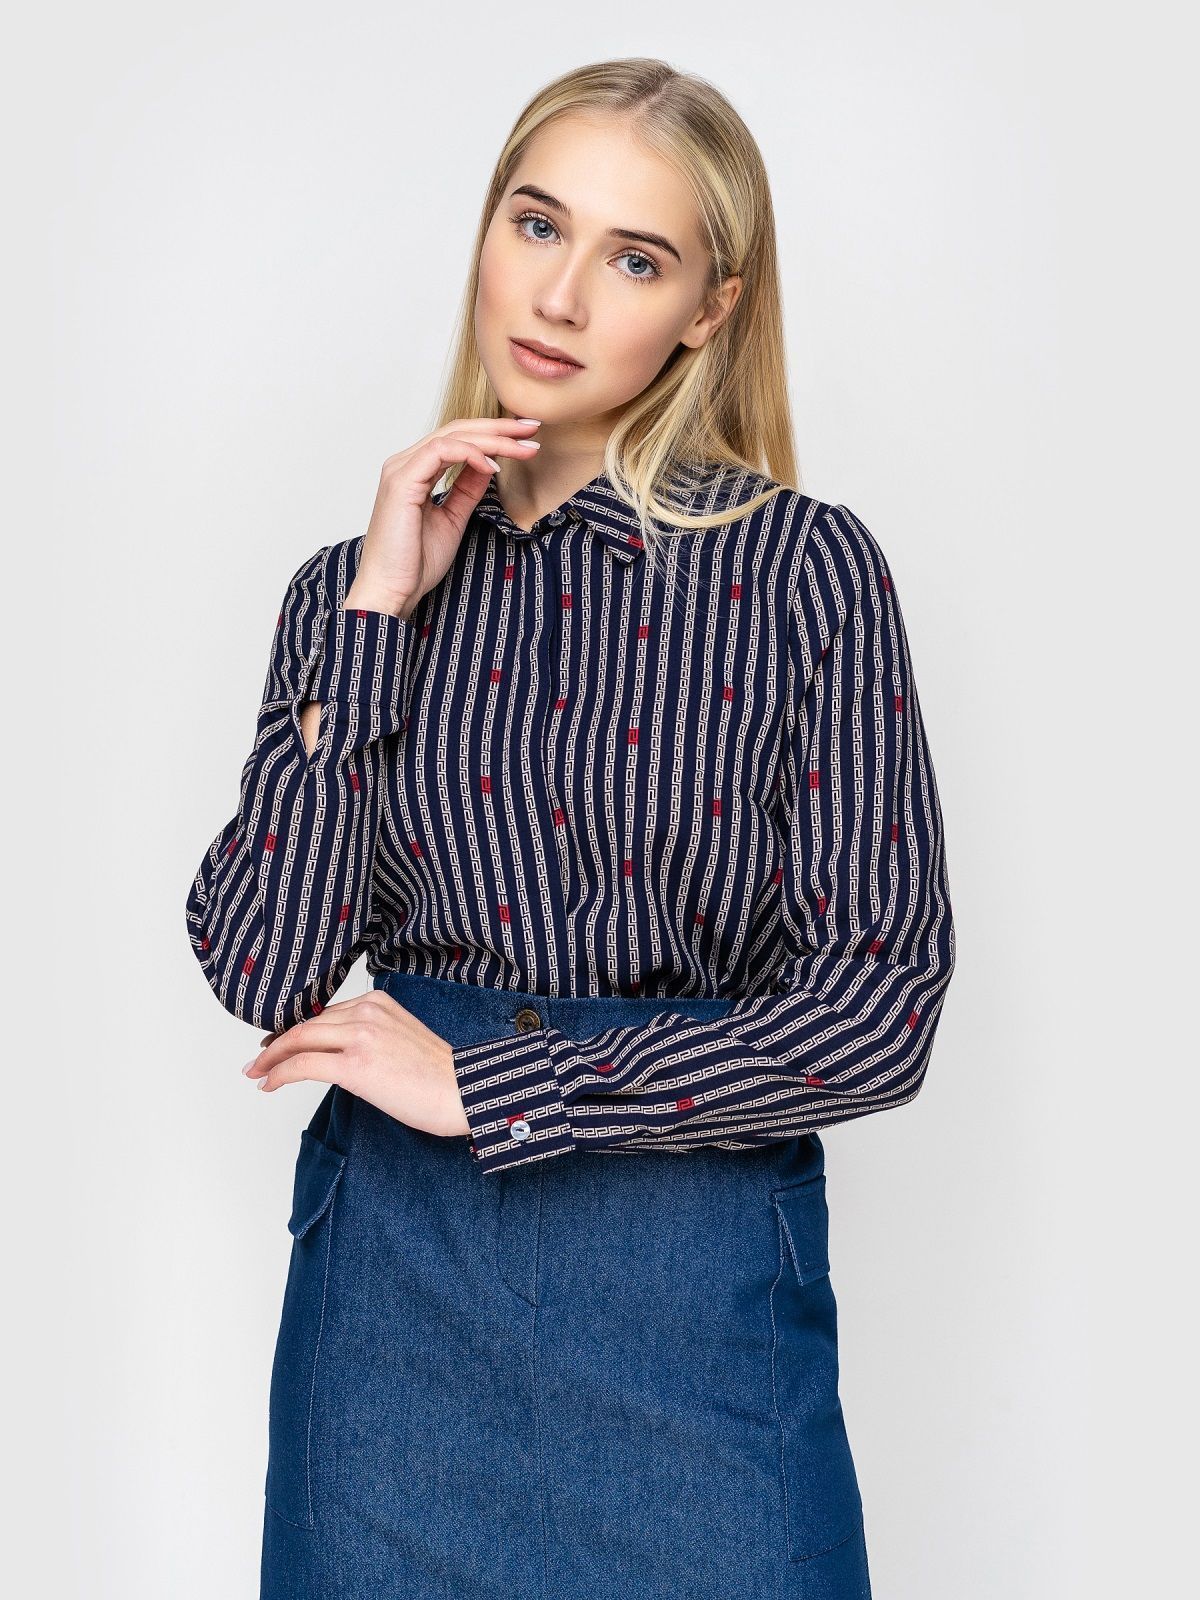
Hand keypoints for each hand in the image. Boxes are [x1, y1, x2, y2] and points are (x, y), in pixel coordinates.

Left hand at [243, 991, 471, 1137]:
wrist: (464, 1091)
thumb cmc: (439, 1075)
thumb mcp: (401, 1037)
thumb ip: (371, 1035)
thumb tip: (339, 1055)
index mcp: (377, 1002)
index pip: (324, 1013)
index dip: (295, 1028)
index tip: (278, 1042)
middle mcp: (366, 1011)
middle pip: (306, 1023)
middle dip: (276, 1043)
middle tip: (257, 1058)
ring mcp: (360, 1036)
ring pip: (299, 1040)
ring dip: (271, 1058)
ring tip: (256, 1072)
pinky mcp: (355, 1065)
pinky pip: (303, 1065)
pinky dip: (279, 1073)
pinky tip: (268, 1083)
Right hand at [346, 416, 542, 617]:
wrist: (391, 590)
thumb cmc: (414, 562)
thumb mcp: (453, 519)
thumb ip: (468, 489)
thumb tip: (490, 464)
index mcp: (414, 470)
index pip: (457, 439)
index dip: (493, 434)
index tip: (526, 439)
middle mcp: (404, 463)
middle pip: (457, 430)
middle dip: (499, 428)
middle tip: (533, 429)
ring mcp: (401, 470)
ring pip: (452, 436)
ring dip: (492, 439)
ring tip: (524, 447)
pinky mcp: (401, 481)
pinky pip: (441, 452)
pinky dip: (471, 454)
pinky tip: (493, 466)